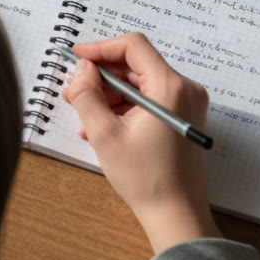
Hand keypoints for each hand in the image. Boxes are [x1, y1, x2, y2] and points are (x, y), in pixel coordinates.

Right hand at [61, 32, 218, 252]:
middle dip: (101, 75)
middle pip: (135, 64)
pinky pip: (148, 99)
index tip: (77, 56)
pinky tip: (101, 125)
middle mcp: (184, 90)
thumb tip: (82, 69)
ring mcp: (185, 104)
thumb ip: (87, 94)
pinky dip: (123, 106)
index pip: (133, 46)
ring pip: (139, 82)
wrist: (175, 213)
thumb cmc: (147, 178)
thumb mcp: (104, 133)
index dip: (100, 47)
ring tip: (83, 113)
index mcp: (170, 88)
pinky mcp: (182, 117)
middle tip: (74, 89)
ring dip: (108, 93)